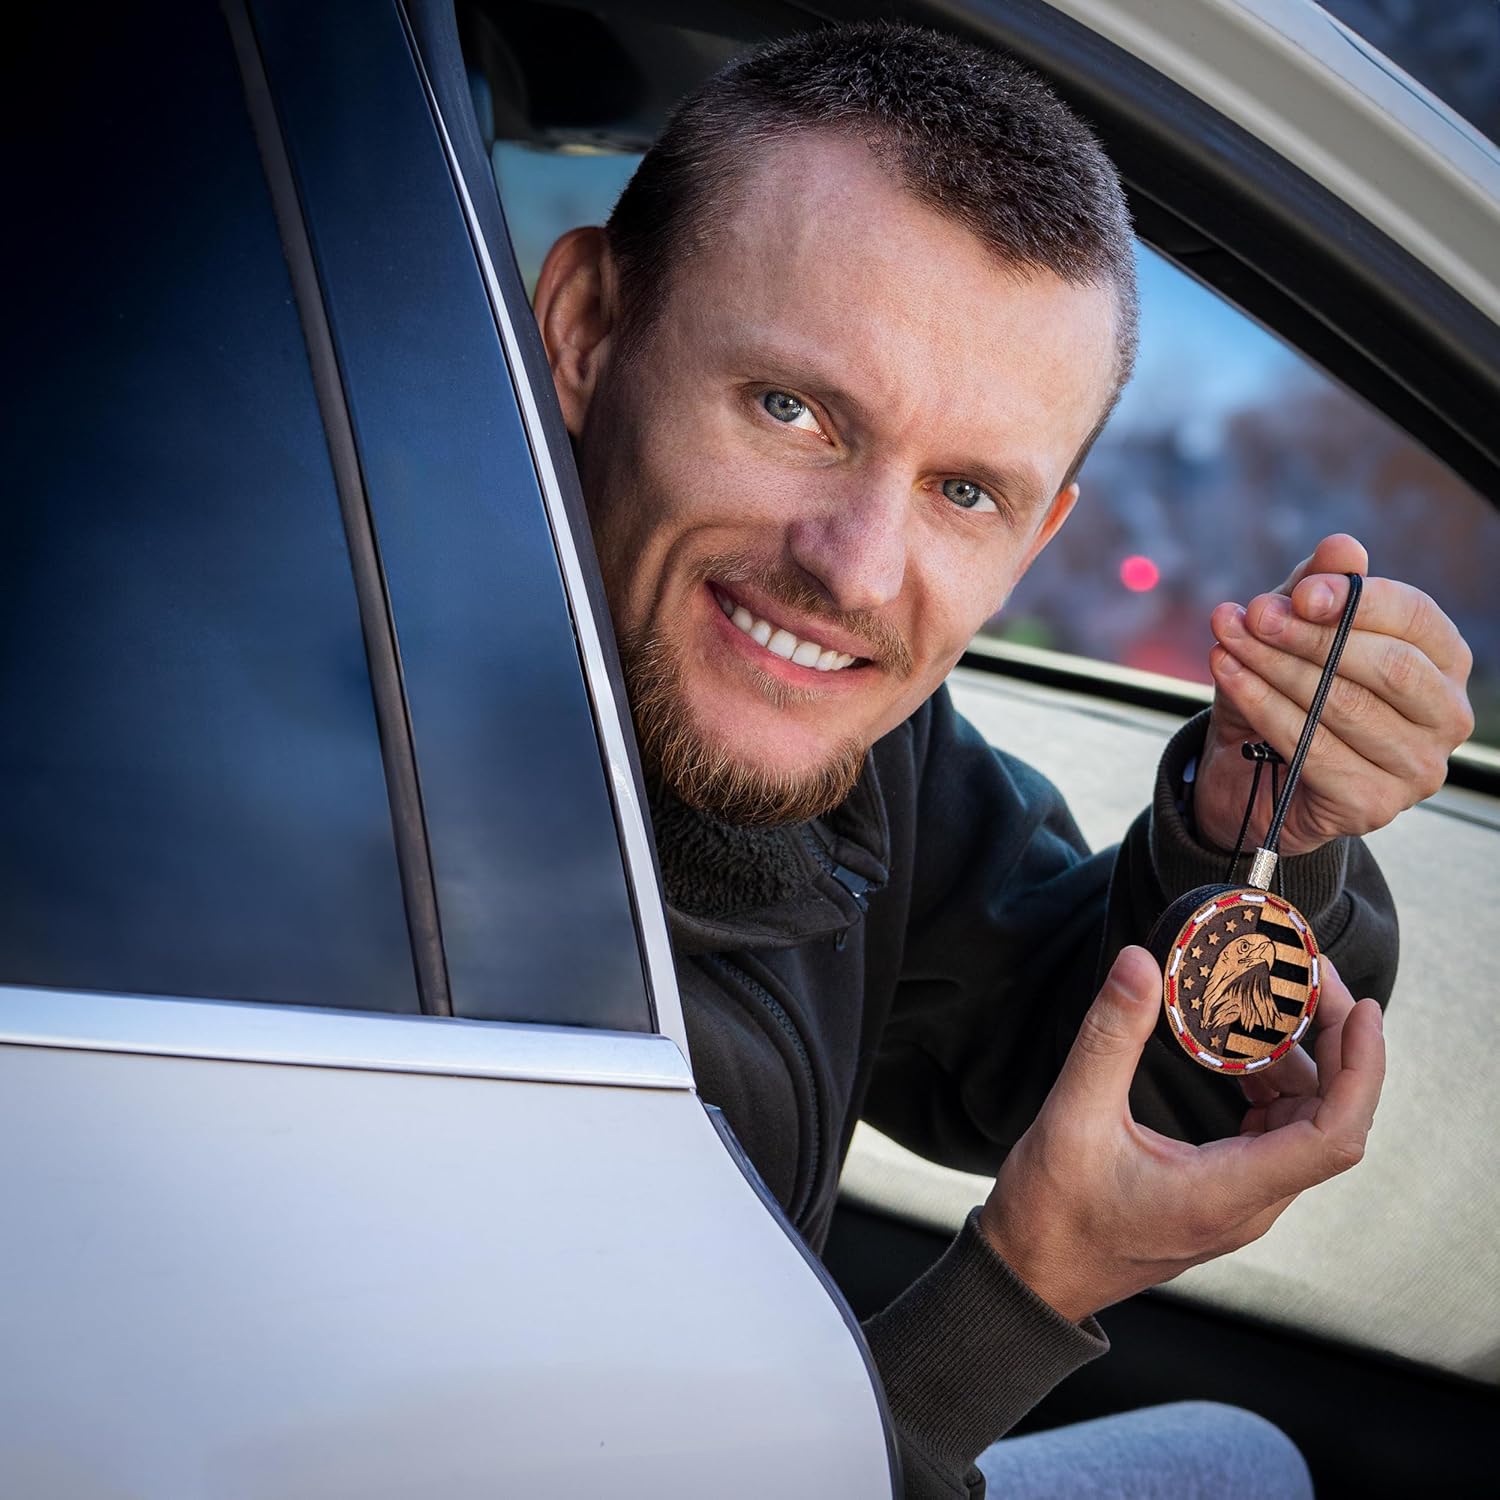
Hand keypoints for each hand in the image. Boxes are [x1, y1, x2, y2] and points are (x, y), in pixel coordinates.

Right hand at [978, 946, 1383, 1322]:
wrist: (1033, 1276)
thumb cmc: (1052, 1214)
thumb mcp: (1074, 1115)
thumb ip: (1111, 1036)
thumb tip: (1140, 964)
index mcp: (1226, 1193)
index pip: (1333, 1135)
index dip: (1360, 1069)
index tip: (1360, 1010)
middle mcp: (1248, 1203)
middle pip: (1328, 1121)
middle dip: (1334, 1046)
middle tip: (1311, 980)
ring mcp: (1239, 1203)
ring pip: (1303, 1128)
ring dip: (1303, 1064)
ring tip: (1277, 1004)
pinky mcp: (1222, 1195)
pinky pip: (1274, 1137)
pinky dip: (1273, 1086)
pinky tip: (1244, 1053)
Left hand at [1194, 533, 1473, 855]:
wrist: (1249, 776)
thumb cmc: (1286, 693)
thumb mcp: (1295, 632)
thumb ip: (1318, 588)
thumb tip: (1341, 547)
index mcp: (1443, 662)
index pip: (1415, 617)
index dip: (1355, 599)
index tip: (1296, 592)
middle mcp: (1446, 716)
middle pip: (1387, 665)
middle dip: (1311, 636)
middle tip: (1253, 616)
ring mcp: (1416, 767)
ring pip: (1345, 706)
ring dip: (1276, 668)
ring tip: (1228, 642)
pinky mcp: (1373, 805)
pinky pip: (1313, 748)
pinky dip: (1263, 706)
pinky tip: (1229, 677)